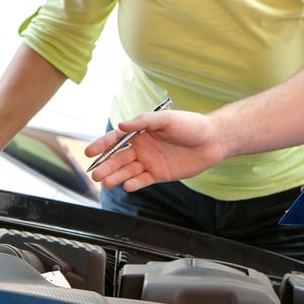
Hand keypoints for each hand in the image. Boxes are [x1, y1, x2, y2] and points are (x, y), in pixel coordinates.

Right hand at [85, 110, 224, 190]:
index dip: (102, 145)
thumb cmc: (191, 125)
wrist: (213, 140)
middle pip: (119, 158)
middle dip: (106, 165)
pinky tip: (128, 185)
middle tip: (95, 173)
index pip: (116, 139)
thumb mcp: (166, 119)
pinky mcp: (159, 174)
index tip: (89, 152)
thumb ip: (143, 122)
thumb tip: (121, 124)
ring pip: (128, 170)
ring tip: (105, 182)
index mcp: (142, 132)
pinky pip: (143, 180)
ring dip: (116, 176)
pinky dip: (134, 183)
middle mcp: (143, 147)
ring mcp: (150, 161)